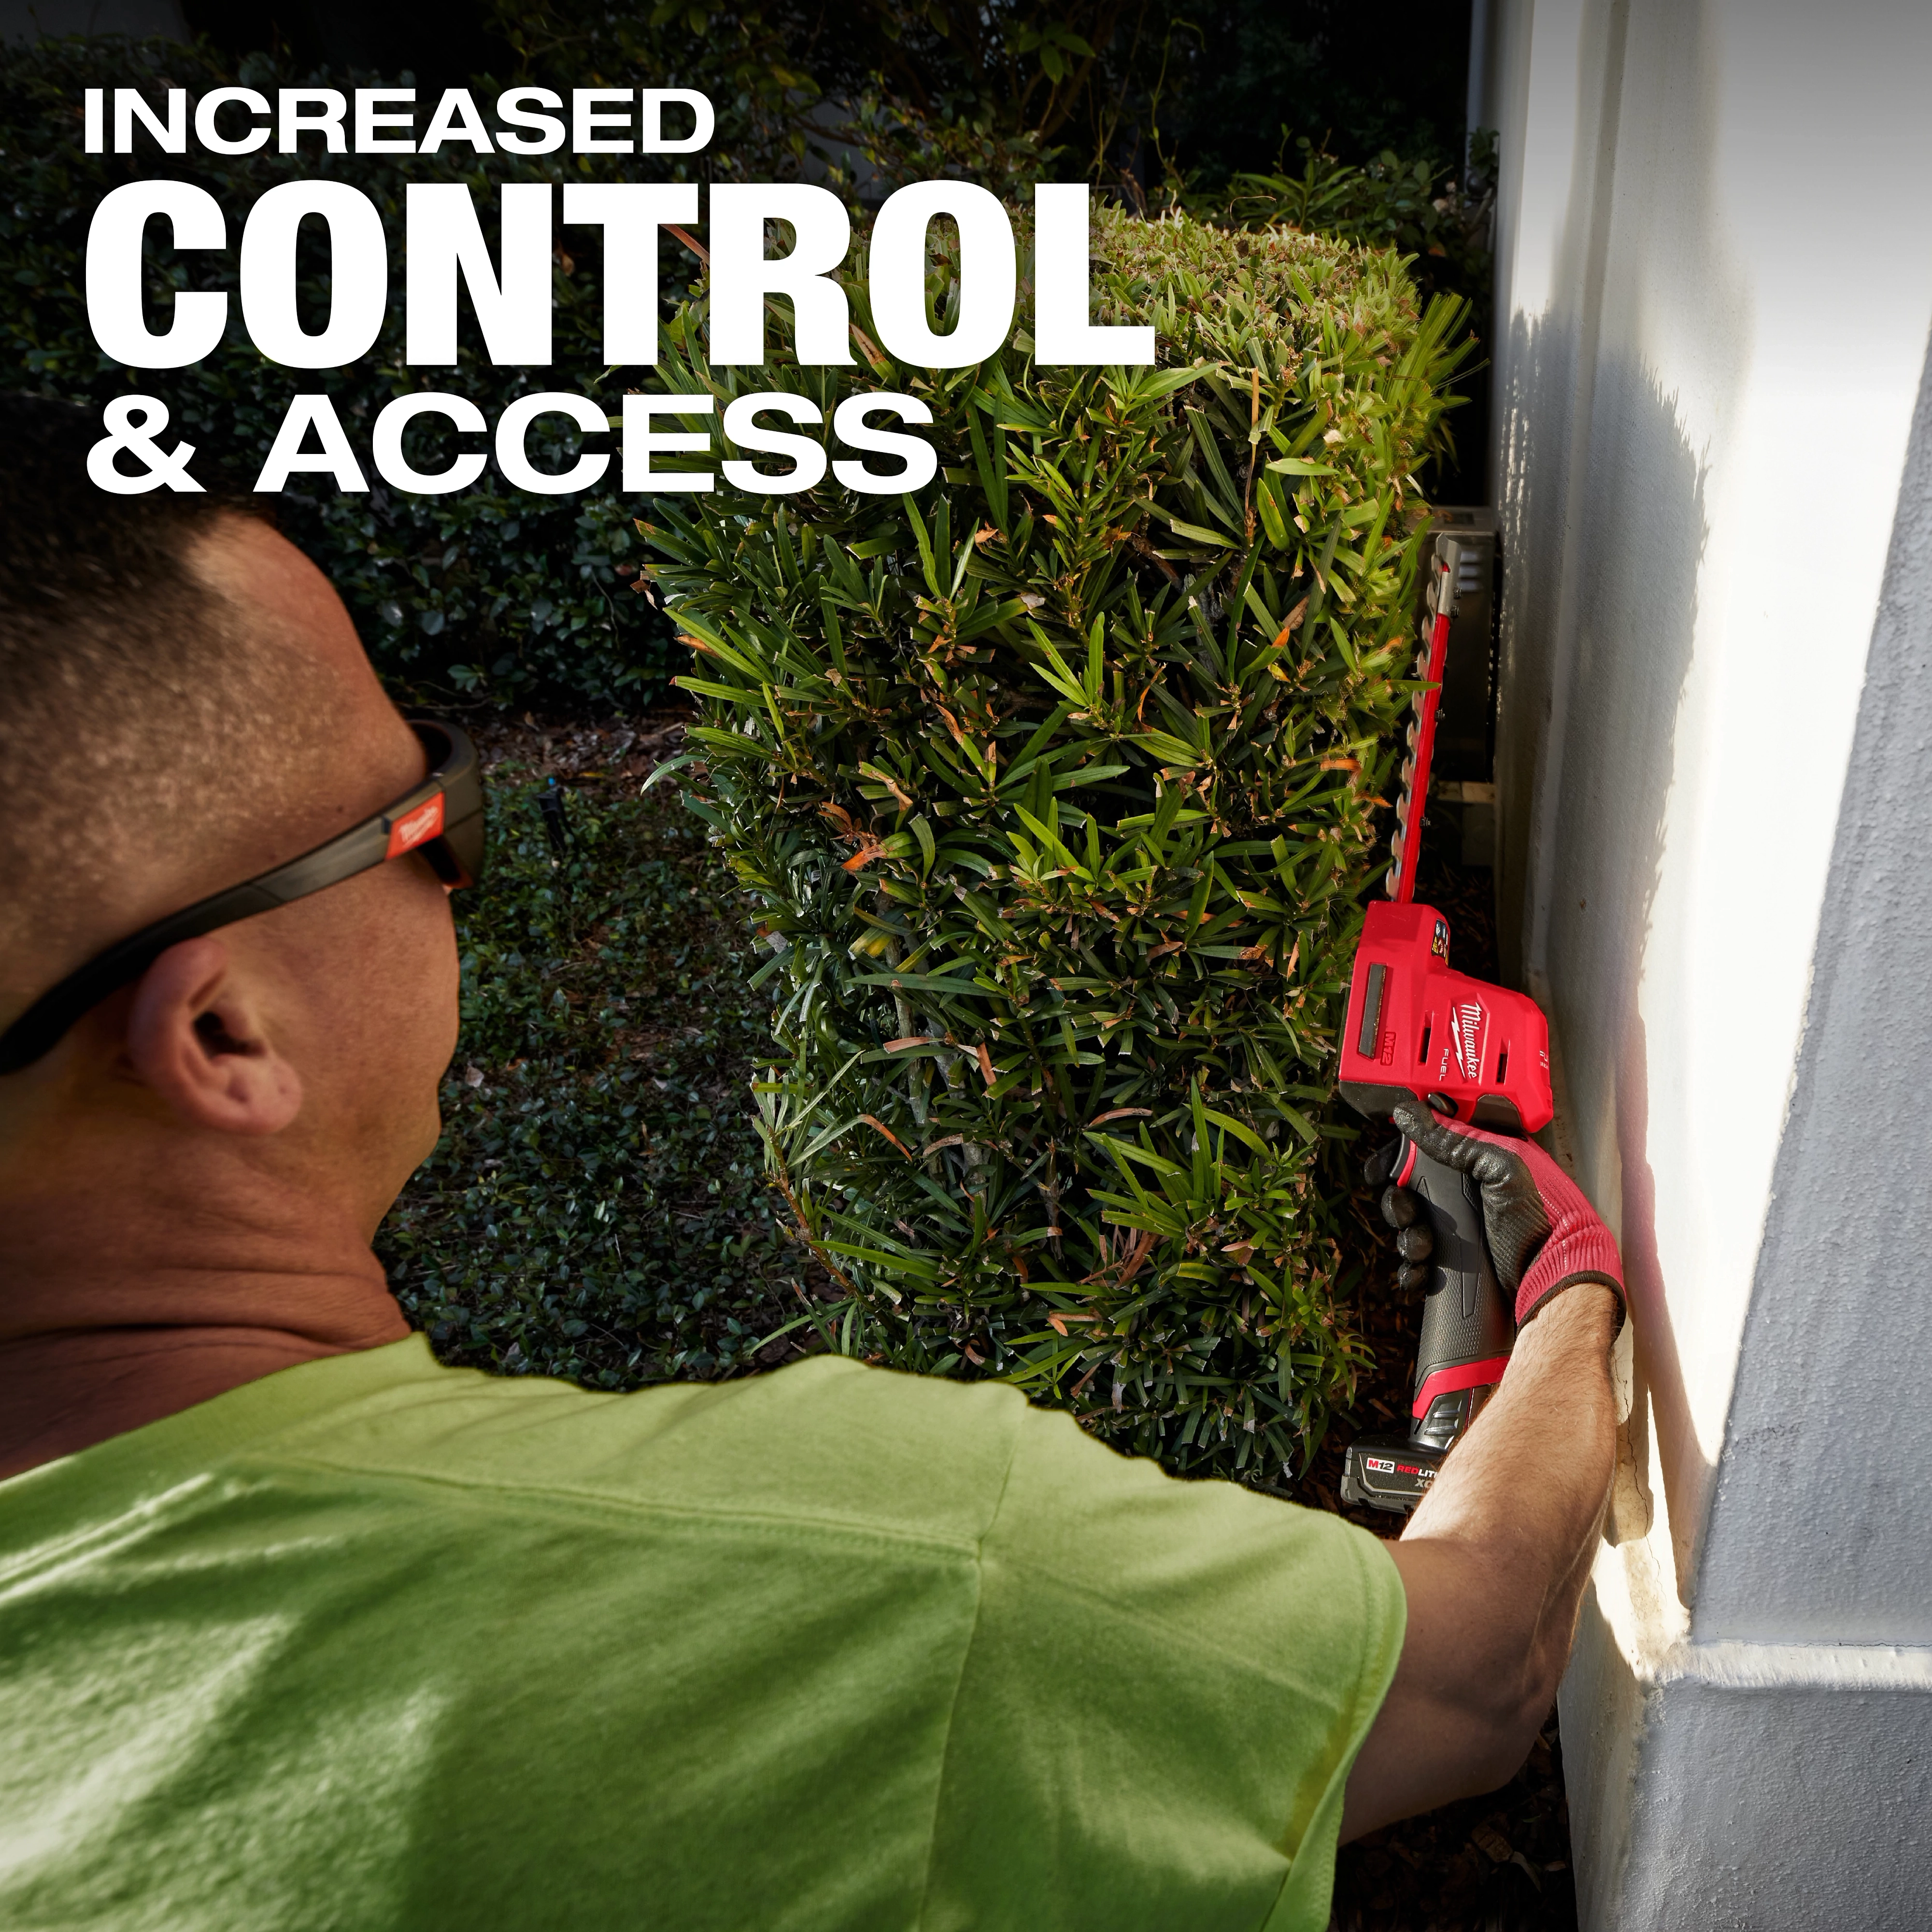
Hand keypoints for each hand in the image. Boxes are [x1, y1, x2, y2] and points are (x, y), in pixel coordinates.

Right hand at [1381, 1099, 1624, 1327]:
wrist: (1557, 1273)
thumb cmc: (1544, 1217)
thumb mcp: (1501, 1167)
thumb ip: (1455, 1141)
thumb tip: (1410, 1114)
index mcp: (1476, 1162)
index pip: (1423, 1150)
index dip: (1398, 1159)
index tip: (1385, 1170)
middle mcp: (1464, 1194)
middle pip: (1408, 1191)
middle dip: (1399, 1203)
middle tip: (1407, 1212)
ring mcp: (1459, 1229)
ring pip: (1409, 1228)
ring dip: (1407, 1237)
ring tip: (1423, 1246)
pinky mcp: (1456, 1262)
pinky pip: (1418, 1263)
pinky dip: (1413, 1269)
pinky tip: (1421, 1271)